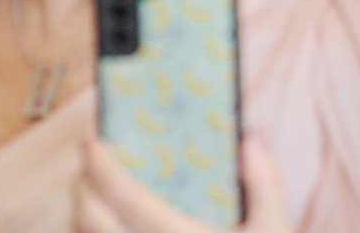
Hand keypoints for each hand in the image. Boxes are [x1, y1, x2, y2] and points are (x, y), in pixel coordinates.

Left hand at [75, 135, 291, 232]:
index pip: (126, 199)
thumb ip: (264, 182)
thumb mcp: (276, 230)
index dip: (102, 168)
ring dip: (82, 221)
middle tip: (89, 166)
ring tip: (93, 201)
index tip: (92, 142)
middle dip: (82, 189)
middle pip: (93, 223)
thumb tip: (250, 136)